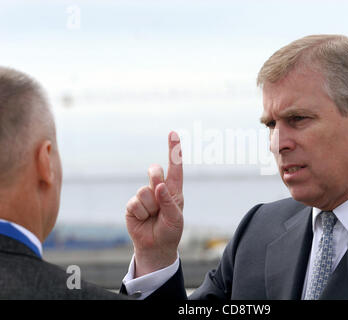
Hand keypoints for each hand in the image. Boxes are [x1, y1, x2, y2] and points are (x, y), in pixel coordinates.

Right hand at [125, 131, 183, 276]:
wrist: (155, 246)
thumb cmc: (170, 230)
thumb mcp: (176, 218)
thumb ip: (169, 202)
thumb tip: (159, 186)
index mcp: (173, 189)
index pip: (174, 167)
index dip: (173, 150)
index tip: (173, 133)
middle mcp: (158, 189)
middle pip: (155, 171)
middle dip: (156, 180)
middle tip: (159, 197)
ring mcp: (144, 196)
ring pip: (145, 190)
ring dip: (150, 206)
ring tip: (154, 217)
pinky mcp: (132, 205)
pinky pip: (135, 203)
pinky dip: (141, 213)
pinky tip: (144, 219)